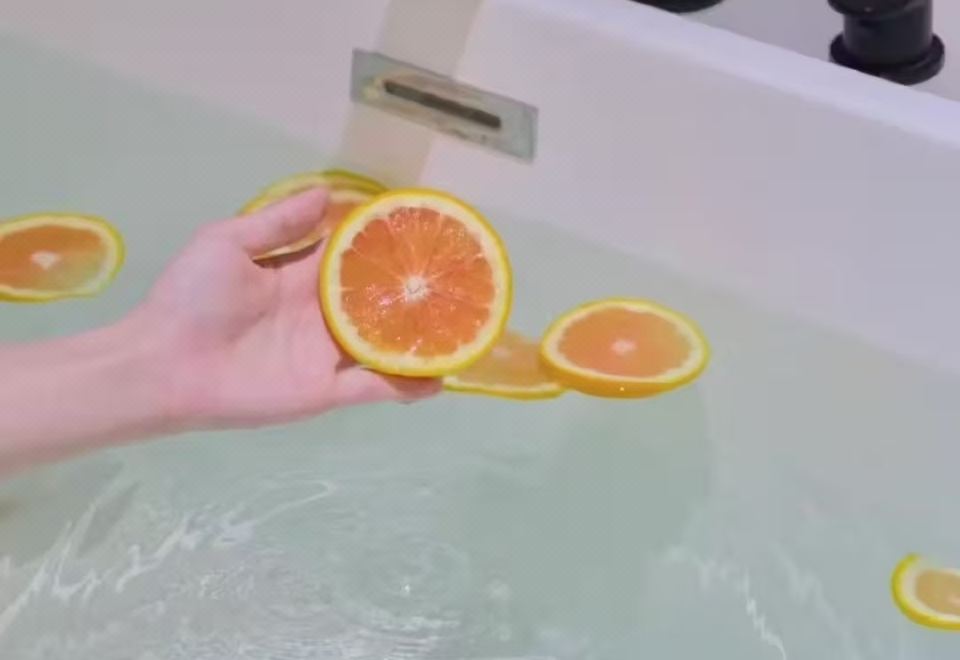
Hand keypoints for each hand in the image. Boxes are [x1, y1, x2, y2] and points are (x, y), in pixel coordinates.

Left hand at [138, 187, 439, 429]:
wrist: (163, 362)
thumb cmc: (191, 298)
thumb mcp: (229, 242)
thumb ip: (279, 222)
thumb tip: (326, 193)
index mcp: (300, 279)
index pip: (353, 259)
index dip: (385, 246)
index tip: (423, 230)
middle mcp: (320, 316)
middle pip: (377, 304)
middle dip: (412, 293)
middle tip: (458, 279)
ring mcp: (325, 355)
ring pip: (384, 346)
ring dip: (419, 340)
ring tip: (463, 328)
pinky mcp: (324, 391)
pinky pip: (374, 388)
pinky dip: (407, 385)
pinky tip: (441, 377)